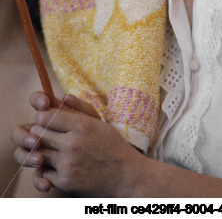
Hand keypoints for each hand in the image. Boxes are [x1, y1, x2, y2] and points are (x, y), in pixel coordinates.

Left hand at [13, 92, 145, 195]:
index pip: (45, 116)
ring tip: (49, 150)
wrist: (126, 176)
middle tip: (45, 135)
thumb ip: (79, 107)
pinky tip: (57, 166)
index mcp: (82, 125)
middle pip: (38, 134)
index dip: (43, 117)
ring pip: (38, 154)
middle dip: (39, 133)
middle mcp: (72, 143)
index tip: (47, 120)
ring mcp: (67, 163)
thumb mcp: (99, 122)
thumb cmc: (113, 145)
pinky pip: (43, 172)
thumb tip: (62, 97)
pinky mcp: (65, 181)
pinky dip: (47, 169)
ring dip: (41, 152)